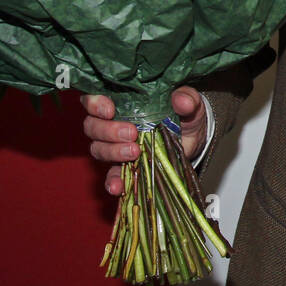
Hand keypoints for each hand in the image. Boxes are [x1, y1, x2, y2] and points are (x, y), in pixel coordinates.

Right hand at [81, 87, 205, 195]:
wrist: (193, 140)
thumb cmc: (185, 114)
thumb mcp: (190, 104)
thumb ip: (187, 99)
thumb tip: (182, 100)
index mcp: (122, 101)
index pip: (93, 99)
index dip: (95, 103)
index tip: (110, 110)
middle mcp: (112, 123)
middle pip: (93, 126)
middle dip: (108, 130)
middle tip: (132, 133)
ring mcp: (115, 146)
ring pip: (98, 149)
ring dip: (113, 152)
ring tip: (135, 152)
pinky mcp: (124, 167)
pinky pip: (112, 175)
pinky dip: (112, 181)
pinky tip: (117, 187)